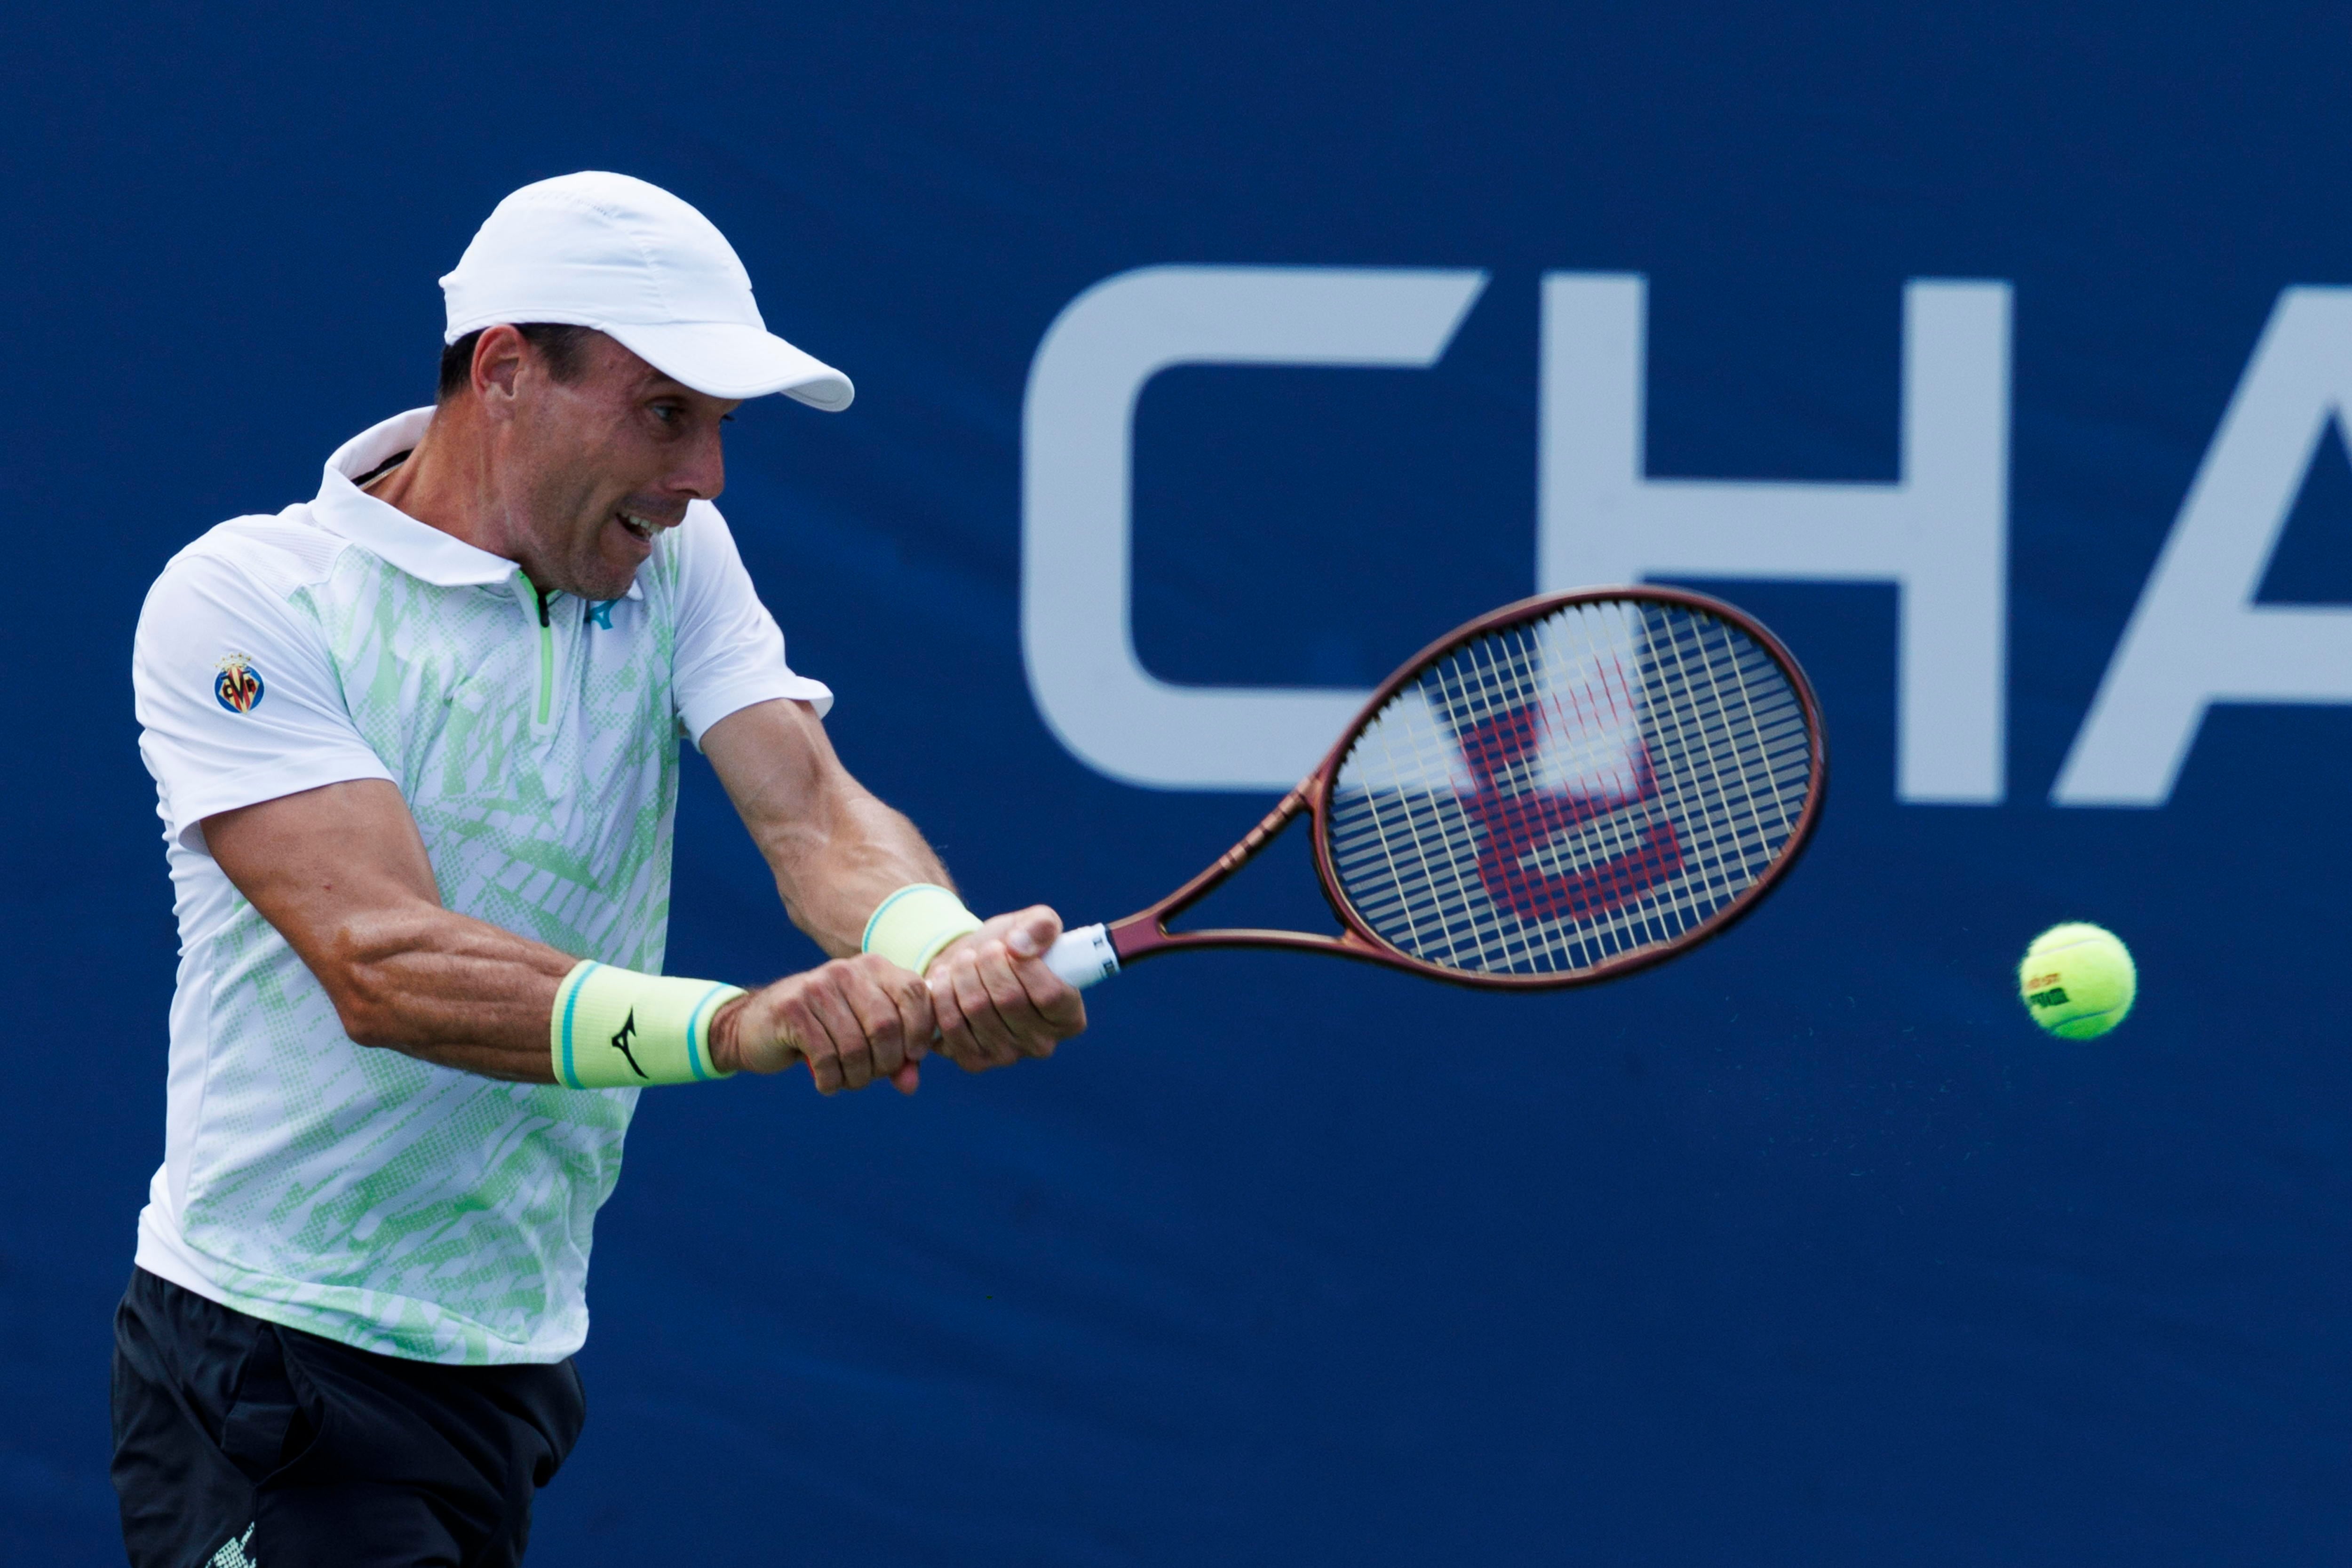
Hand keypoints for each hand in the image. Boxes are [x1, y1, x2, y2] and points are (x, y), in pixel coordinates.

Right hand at [710, 954, 933, 1094]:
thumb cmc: (824, 1031)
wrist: (757, 1026)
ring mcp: (817, 987)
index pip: (915, 992)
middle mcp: (846, 970)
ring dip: (858, 1077)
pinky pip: (826, 1057)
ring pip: (856, 1047)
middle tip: (873, 1076)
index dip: (920, 1030)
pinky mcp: (793, 1009)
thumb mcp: (865, 1037)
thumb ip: (896, 1056)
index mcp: (873, 967)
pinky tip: (826, 1083)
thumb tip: (910, 1085)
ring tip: (848, 1081)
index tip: (911, 1056)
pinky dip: (831, 1081)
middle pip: (886, 1025)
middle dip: (886, 1063)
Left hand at [926, 906, 1087, 1072]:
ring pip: (977, 1009)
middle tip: (984, 949)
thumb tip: (1021, 945)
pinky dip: (942, 995)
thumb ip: (1042, 925)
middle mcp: (1042, 1044)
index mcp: (1069, 1017)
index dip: (1026, 965)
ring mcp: (1007, 1056)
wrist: (973, 967)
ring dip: (963, 974)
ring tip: (964, 960)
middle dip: (989, 963)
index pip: (1050, 995)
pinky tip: (944, 979)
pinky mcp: (974, 1061)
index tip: (1010, 945)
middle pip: (1009, 1000)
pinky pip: (951, 1026)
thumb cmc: (1012, 948)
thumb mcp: (1033, 925)